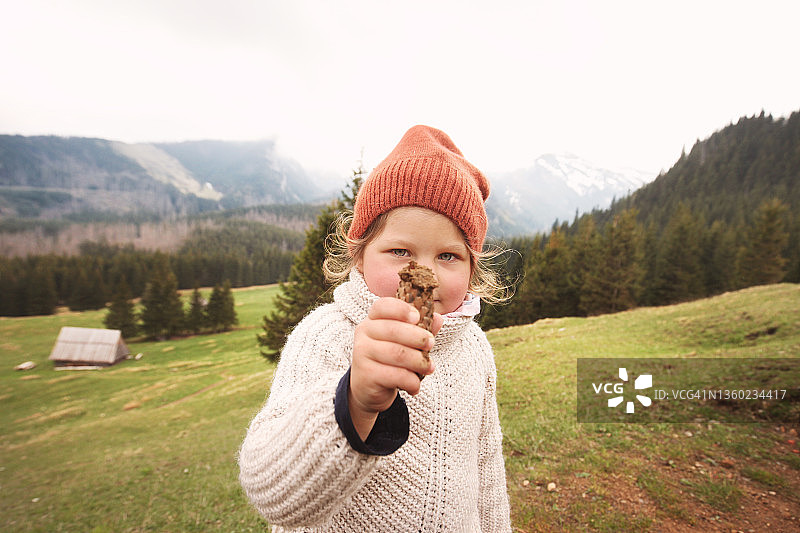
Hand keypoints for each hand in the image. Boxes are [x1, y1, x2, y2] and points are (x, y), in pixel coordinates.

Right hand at [349, 297, 442, 439]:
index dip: (401, 309)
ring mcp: (362, 353)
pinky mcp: (367, 374)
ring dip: (419, 362)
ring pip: (397, 354)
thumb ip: (420, 329)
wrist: (367, 387)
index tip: (417, 317)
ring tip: (428, 368)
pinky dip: (411, 381)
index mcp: (373, 319)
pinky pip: (396, 375)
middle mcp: (364, 333)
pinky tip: (415, 385)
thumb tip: (437, 319)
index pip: (383, 306)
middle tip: (431, 344)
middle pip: (394, 330)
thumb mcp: (403, 341)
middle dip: (418, 337)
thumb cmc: (388, 359)